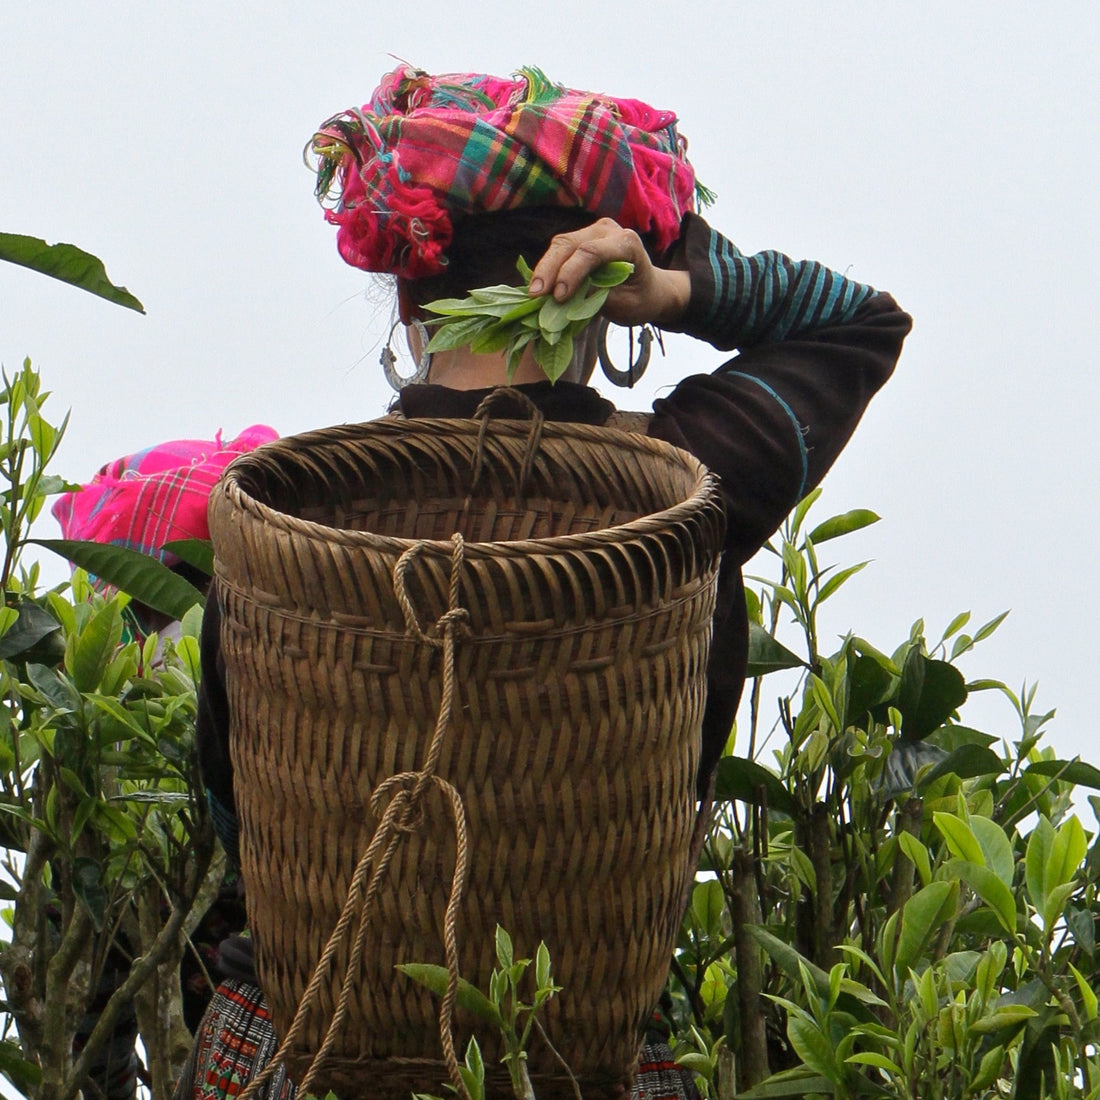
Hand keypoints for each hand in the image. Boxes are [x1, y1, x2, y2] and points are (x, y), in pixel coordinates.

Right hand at [528, 218, 689, 327]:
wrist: (649, 288)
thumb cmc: (641, 298)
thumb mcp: (626, 306)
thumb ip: (598, 299)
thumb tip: (564, 301)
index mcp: (626, 242)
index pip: (592, 252)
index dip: (571, 273)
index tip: (558, 297)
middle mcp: (608, 230)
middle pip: (570, 244)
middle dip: (549, 269)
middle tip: (534, 295)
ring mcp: (592, 231)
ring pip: (560, 245)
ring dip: (544, 269)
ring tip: (532, 294)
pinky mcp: (580, 239)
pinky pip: (559, 251)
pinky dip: (547, 269)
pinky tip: (538, 287)